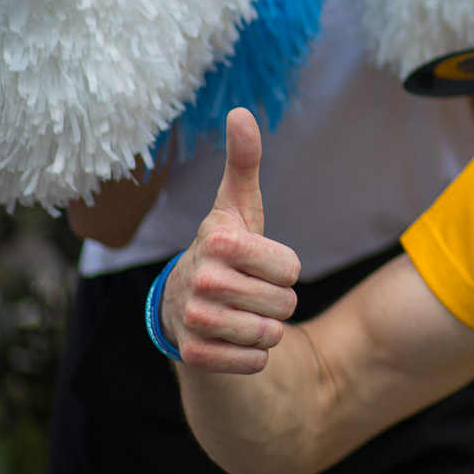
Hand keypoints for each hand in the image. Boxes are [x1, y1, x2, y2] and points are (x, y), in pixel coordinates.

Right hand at [165, 108, 300, 372]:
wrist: (181, 307)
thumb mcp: (236, 208)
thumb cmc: (224, 251)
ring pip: (271, 334)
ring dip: (267, 328)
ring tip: (242, 313)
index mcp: (219, 242)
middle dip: (277, 300)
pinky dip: (253, 356)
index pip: (292, 268)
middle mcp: (201, 280)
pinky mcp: (193, 356)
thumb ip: (244, 162)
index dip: (283, 268)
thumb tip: (241, 111)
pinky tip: (232, 340)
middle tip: (250, 291)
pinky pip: (255, 362)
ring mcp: (194, 320)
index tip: (258, 262)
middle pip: (285, 302)